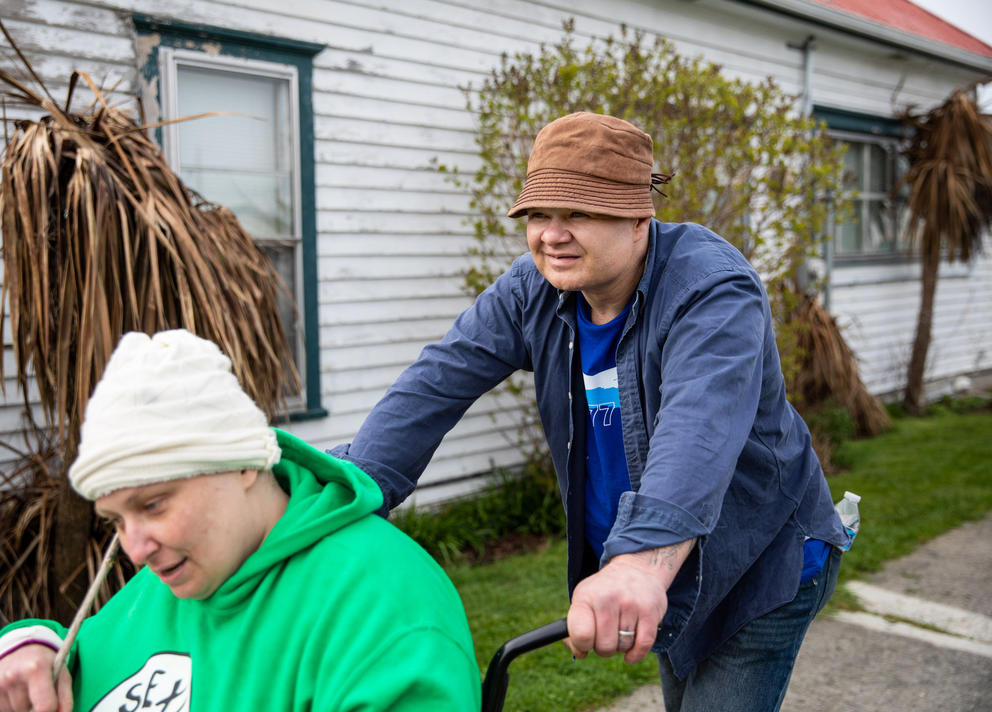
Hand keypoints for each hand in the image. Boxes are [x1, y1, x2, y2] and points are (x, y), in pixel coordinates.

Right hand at [0, 644, 72, 711]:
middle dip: (35, 708)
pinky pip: (4, 710)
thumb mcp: (61, 675)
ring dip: (22, 708)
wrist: (20, 651)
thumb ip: (65, 698)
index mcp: (36, 669)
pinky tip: (15, 695)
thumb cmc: (45, 664)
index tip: (51, 708)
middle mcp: (13, 676)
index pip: (44, 707)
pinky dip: (11, 707)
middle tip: (38, 694)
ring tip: (26, 692)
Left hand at [565, 539, 694, 663]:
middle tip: (607, 635)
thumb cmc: (604, 593)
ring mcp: (630, 604)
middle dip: (604, 648)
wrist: (636, 569)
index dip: (582, 645)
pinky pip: (643, 646)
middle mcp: (608, 598)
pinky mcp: (650, 611)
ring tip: (620, 631)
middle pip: (604, 646)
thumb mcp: (583, 601)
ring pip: (623, 647)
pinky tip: (631, 651)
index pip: (581, 634)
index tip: (586, 641)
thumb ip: (574, 630)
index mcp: (586, 596)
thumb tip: (580, 653)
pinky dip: (636, 654)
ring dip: (621, 647)